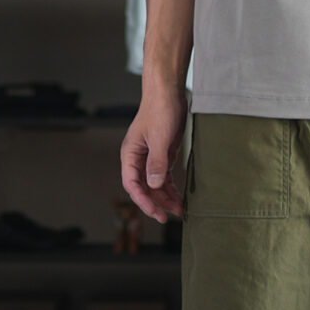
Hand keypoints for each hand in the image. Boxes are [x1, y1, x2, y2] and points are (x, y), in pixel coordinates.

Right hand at [120, 85, 187, 222]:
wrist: (168, 92)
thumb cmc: (160, 110)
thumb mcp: (160, 137)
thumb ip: (156, 162)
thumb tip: (154, 185)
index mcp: (130, 154)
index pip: (132, 184)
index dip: (142, 200)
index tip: (154, 212)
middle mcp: (137, 158)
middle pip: (143, 187)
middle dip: (155, 203)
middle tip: (166, 218)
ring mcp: (150, 158)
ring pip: (155, 184)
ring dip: (165, 198)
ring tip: (178, 210)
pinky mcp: (162, 155)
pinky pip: (164, 177)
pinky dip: (171, 188)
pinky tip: (179, 197)